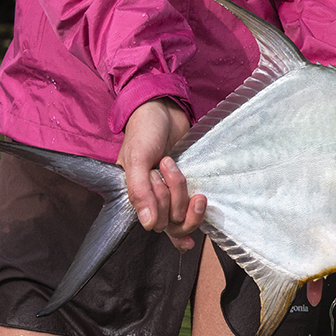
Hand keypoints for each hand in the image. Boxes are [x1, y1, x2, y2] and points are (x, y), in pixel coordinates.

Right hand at [117, 98, 205, 251]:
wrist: (164, 110)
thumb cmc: (145, 132)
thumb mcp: (137, 159)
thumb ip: (139, 192)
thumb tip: (148, 224)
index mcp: (135, 196)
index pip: (152, 222)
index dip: (159, 204)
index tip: (154, 174)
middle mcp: (153, 201)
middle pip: (171, 223)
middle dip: (174, 196)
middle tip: (167, 163)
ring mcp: (172, 197)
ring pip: (183, 219)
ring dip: (186, 199)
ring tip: (182, 172)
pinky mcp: (188, 190)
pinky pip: (194, 212)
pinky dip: (198, 208)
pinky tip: (201, 198)